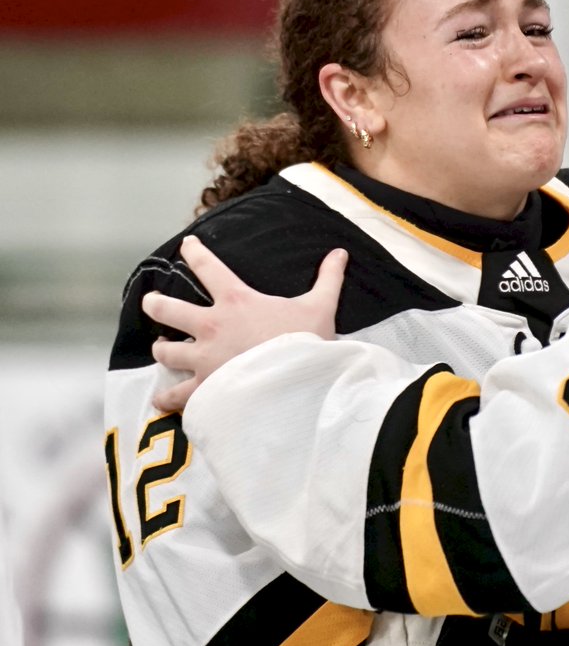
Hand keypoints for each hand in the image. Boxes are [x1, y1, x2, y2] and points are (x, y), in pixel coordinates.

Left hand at [145, 235, 347, 411]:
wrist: (295, 383)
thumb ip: (327, 278)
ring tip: (162, 349)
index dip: (195, 252)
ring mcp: (203, 358)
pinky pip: (176, 395)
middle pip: (167, 309)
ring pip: (166, 351)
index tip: (186, 245)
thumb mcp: (320, 305)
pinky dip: (168, 398)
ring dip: (162, 349)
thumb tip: (340, 253)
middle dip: (155, 304)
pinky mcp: (204, 388)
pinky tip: (162, 400)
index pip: (208, 268)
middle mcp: (211, 326)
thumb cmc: (306, 341)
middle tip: (151, 302)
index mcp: (236, 301)